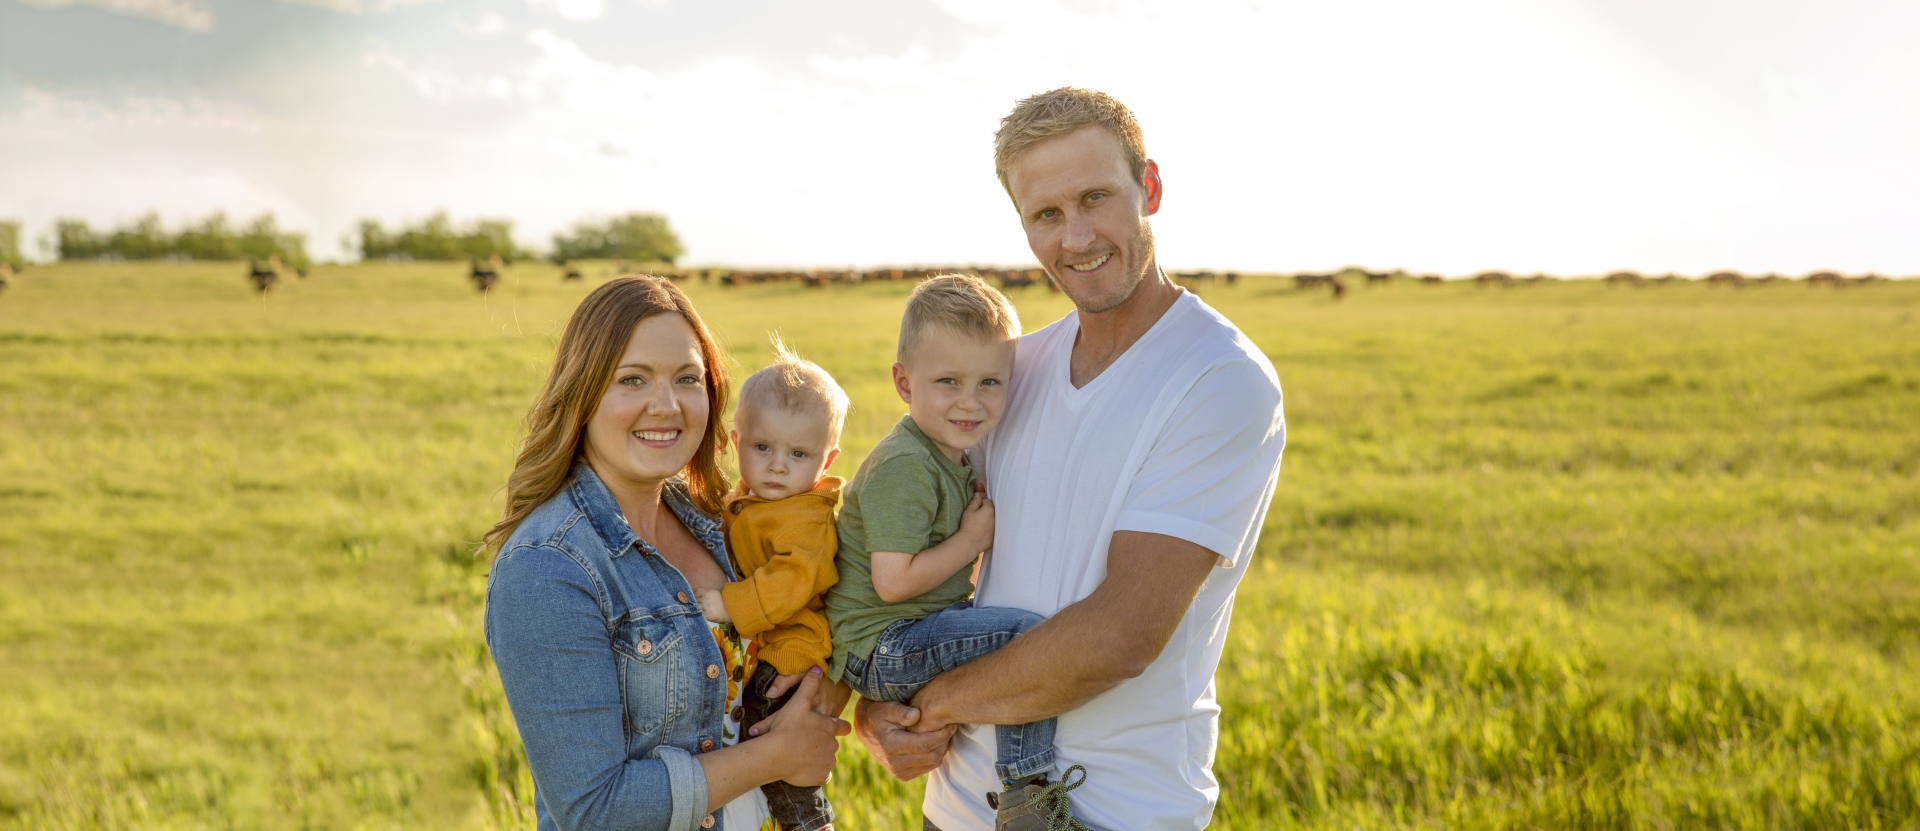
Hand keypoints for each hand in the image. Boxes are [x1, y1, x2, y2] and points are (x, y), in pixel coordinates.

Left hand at [695, 589, 728, 622]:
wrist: (730, 612)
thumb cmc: (723, 602)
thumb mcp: (715, 593)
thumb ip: (705, 592)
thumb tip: (695, 594)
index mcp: (708, 592)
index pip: (696, 592)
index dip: (694, 595)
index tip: (693, 598)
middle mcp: (706, 599)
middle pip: (694, 599)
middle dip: (693, 602)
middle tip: (694, 605)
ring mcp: (706, 607)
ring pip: (695, 607)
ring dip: (695, 608)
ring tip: (697, 610)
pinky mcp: (707, 615)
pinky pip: (699, 614)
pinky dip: (698, 614)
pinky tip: (700, 614)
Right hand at [748, 669, 850, 785]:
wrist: (776, 755)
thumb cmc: (786, 727)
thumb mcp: (798, 701)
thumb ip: (809, 684)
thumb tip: (817, 667)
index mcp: (830, 727)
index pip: (843, 726)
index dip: (838, 726)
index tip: (831, 727)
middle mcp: (833, 745)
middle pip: (831, 744)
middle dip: (821, 743)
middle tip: (803, 742)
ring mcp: (828, 762)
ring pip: (826, 759)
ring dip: (817, 757)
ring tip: (800, 755)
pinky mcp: (821, 777)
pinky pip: (821, 775)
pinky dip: (814, 772)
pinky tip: (803, 768)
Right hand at [852, 698, 955, 780]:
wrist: (865, 729)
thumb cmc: (877, 713)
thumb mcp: (885, 707)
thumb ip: (900, 711)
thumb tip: (917, 714)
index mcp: (890, 747)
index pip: (925, 744)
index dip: (942, 734)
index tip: (951, 723)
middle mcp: (894, 763)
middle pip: (932, 756)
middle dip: (945, 741)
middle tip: (950, 726)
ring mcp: (899, 772)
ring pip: (933, 763)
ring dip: (941, 748)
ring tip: (943, 732)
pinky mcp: (903, 775)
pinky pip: (928, 768)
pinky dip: (935, 755)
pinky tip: (934, 742)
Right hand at [956, 491, 994, 551]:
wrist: (970, 543)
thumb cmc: (968, 525)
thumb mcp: (969, 511)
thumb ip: (975, 501)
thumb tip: (978, 495)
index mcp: (990, 509)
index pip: (988, 501)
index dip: (981, 503)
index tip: (976, 506)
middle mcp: (997, 517)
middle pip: (993, 510)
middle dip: (988, 510)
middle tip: (980, 514)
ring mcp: (998, 527)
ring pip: (995, 519)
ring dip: (991, 518)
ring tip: (983, 522)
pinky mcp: (997, 535)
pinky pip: (996, 528)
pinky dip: (992, 528)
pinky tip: (986, 530)